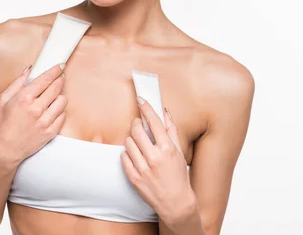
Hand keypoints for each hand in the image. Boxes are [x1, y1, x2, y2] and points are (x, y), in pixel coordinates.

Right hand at [0, 63, 66, 167]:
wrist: (5, 148)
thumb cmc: (3, 123)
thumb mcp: (4, 99)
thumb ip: (18, 82)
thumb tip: (29, 69)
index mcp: (24, 98)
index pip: (45, 79)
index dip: (55, 70)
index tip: (60, 66)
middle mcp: (36, 109)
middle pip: (56, 87)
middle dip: (60, 79)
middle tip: (60, 77)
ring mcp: (44, 121)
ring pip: (62, 101)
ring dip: (60, 96)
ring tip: (54, 97)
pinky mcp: (50, 132)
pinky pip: (62, 116)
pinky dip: (59, 111)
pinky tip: (52, 111)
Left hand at [121, 97, 195, 222]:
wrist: (175, 202)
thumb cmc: (178, 175)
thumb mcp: (179, 151)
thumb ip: (171, 130)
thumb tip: (165, 111)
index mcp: (167, 149)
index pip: (153, 121)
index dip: (146, 108)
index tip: (141, 100)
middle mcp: (155, 157)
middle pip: (136, 130)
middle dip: (135, 124)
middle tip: (137, 125)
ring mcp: (143, 168)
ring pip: (128, 143)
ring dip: (131, 139)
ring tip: (137, 143)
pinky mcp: (133, 178)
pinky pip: (123, 157)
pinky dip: (127, 154)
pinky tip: (135, 156)